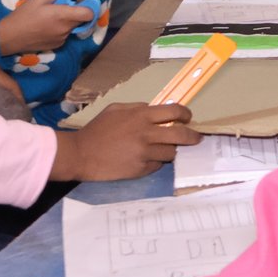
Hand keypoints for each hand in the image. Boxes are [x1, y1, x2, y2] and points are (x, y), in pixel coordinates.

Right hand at [0, 0, 95, 55]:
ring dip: (67, 20)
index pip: (89, 13)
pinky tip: (47, 26)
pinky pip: (65, 34)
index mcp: (63, 16)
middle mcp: (66, 29)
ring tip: (50, 16)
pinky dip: (61, 28)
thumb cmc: (24, 15)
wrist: (9, 37)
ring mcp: (63, 39)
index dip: (90, 6)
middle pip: (81, 19)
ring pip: (73, 26)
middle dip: (77, 11)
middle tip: (63, 4)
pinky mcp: (58, 45)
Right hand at [51, 101, 201, 180]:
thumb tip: (153, 109)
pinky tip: (146, 159)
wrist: (80, 154)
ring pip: (171, 152)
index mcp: (141, 116)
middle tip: (196, 138)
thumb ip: (136, 107)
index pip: (174, 111)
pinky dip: (155, 162)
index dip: (185, 114)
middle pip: (181, 134)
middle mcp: (147, 134)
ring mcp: (145, 153)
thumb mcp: (115, 110)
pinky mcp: (141, 169)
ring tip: (163, 149)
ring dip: (170, 150)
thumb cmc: (96, 130)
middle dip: (193, 136)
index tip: (187, 118)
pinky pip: (157, 165)